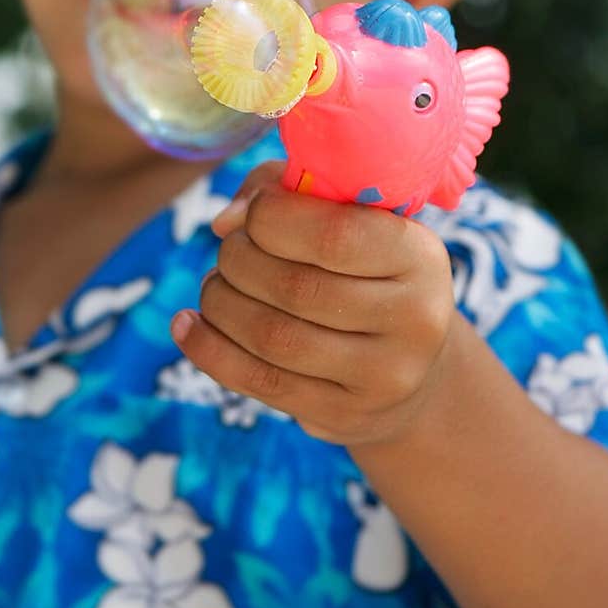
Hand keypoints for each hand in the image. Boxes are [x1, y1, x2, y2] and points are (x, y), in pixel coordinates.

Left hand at [170, 161, 456, 446]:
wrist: (411, 367)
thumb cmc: (364, 269)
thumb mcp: (348, 218)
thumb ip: (283, 192)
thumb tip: (224, 223)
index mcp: (420, 257)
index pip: (333, 235)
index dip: (272, 217)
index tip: (254, 215)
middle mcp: (415, 320)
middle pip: (294, 287)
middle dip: (239, 260)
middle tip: (229, 251)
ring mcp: (383, 377)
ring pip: (272, 337)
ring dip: (221, 302)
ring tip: (215, 286)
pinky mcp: (345, 415)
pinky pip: (259, 382)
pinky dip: (207, 349)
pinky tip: (186, 324)